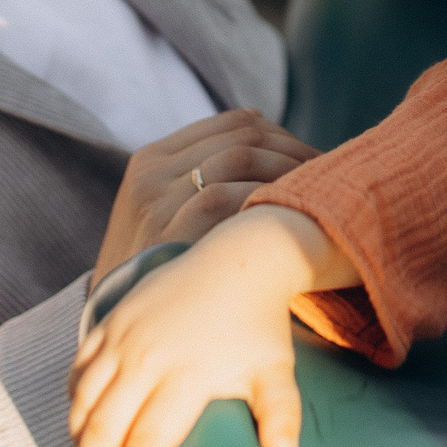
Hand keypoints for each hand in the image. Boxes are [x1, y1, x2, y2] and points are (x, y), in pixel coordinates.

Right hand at [69, 206, 348, 446]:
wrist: (237, 262)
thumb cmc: (257, 326)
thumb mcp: (276, 371)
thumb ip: (281, 416)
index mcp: (187, 374)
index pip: (148, 438)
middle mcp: (147, 355)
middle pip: (104, 424)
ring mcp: (124, 335)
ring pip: (83, 397)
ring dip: (79, 436)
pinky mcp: (111, 318)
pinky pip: (79, 366)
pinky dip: (74, 397)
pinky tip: (84, 418)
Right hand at [95, 109, 319, 283]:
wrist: (116, 323)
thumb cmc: (158, 273)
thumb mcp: (167, 216)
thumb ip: (206, 182)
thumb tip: (273, 148)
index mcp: (153, 159)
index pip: (234, 123)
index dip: (283, 136)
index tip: (316, 158)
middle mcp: (152, 171)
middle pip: (243, 135)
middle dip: (294, 150)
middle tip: (330, 174)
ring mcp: (156, 198)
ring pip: (239, 155)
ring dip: (287, 169)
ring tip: (317, 194)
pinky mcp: (165, 230)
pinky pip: (227, 196)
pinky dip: (264, 198)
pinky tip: (289, 217)